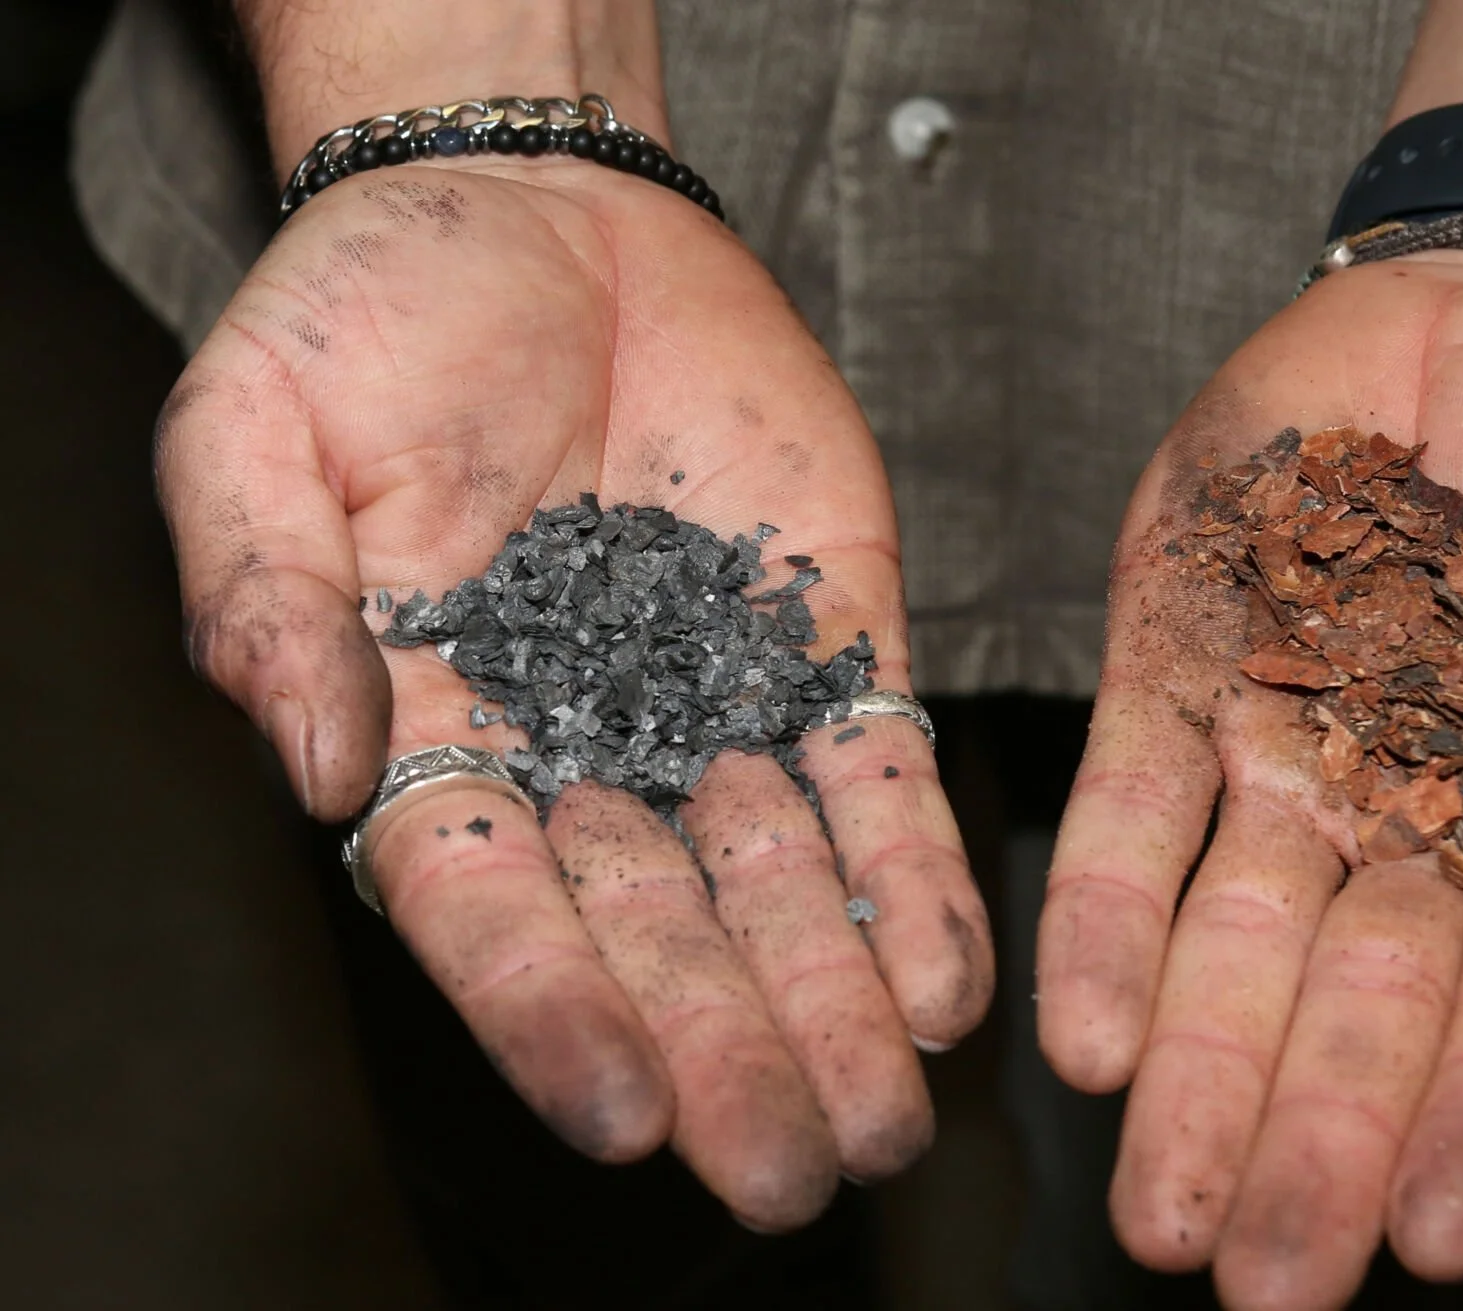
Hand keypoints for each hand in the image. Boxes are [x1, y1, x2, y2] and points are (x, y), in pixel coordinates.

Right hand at [157, 157, 992, 1227]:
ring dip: (839, 999)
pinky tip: (950, 976)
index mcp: (434, 735)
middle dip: (727, 1050)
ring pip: (784, 881)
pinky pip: (878, 769)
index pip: (490, 908)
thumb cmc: (369, 318)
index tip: (619, 1112)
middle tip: (793, 1169)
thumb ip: (268, 603)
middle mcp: (586, 752)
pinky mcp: (828, 638)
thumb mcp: (258, 436)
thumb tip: (311, 769)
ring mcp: (717, 702)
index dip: (549, 1011)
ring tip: (892, 1118)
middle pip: (658, 931)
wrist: (535, 210)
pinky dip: (913, 869)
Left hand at [1036, 252, 1462, 1306]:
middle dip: (1314, 1138)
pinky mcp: (1179, 663)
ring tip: (1156, 1201)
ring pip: (1232, 936)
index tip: (1440, 1235)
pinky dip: (1106, 910)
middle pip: (1364, 1002)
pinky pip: (1132, 805)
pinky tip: (1079, 1028)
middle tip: (1258, 1278)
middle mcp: (1418, 813)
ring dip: (1193, 1069)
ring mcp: (1289, 744)